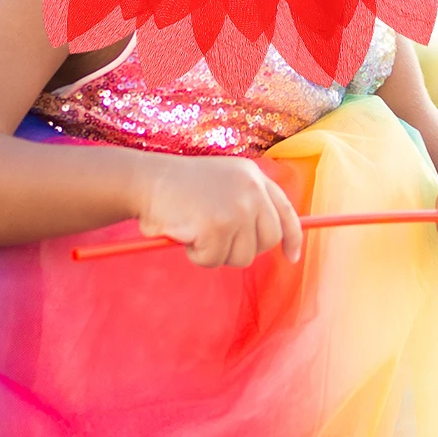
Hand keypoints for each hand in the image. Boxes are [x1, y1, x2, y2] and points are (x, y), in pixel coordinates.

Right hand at [134, 155, 302, 267]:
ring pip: (242, 256)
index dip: (292, 237)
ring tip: (196, 230)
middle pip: (267, 240)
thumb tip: (266, 239)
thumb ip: (246, 202)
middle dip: (244, 249)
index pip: (286, 211)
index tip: (291, 256)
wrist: (145, 180)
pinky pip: (214, 260)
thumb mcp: (222, 181)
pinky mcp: (218, 228)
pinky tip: (185, 233)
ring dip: (216, 252)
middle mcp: (251, 191)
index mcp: (253, 176)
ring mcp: (237, 209)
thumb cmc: (177, 187)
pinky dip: (198, 255)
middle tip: (217, 240)